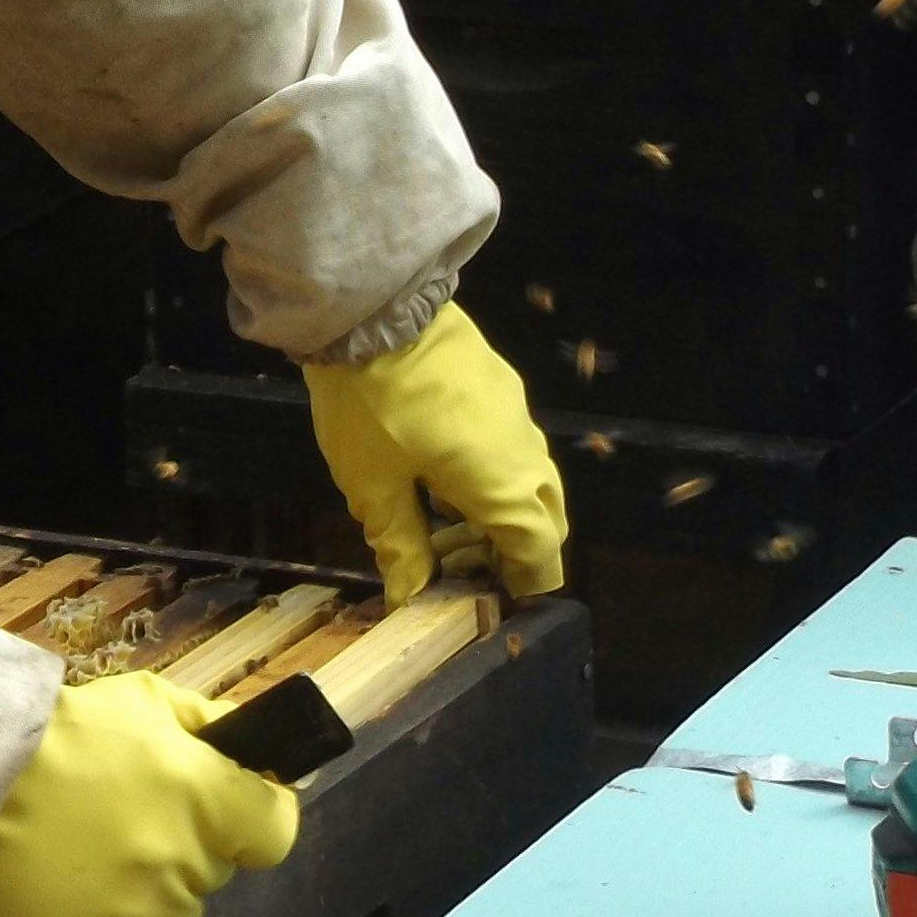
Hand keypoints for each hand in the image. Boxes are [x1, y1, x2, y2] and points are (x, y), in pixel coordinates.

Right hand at [0, 674, 299, 916]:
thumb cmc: (49, 742)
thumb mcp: (138, 702)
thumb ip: (208, 725)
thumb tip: (256, 753)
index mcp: (206, 800)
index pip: (275, 831)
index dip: (253, 817)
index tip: (227, 810)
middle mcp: (186, 867)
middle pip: (213, 871)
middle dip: (181, 846)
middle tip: (117, 821)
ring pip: (172, 915)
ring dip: (143, 893)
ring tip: (80, 856)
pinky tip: (69, 900)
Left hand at [300, 301, 567, 609]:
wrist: (374, 312)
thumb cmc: (373, 407)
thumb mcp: (375, 487)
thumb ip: (400, 546)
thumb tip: (409, 597)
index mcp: (506, 490)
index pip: (541, 558)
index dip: (520, 589)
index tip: (487, 604)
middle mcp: (527, 456)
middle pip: (544, 522)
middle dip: (510, 554)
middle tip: (458, 572)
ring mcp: (518, 417)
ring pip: (528, 483)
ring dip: (496, 515)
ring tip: (438, 529)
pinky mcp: (501, 388)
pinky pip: (511, 449)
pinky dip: (489, 478)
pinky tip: (438, 479)